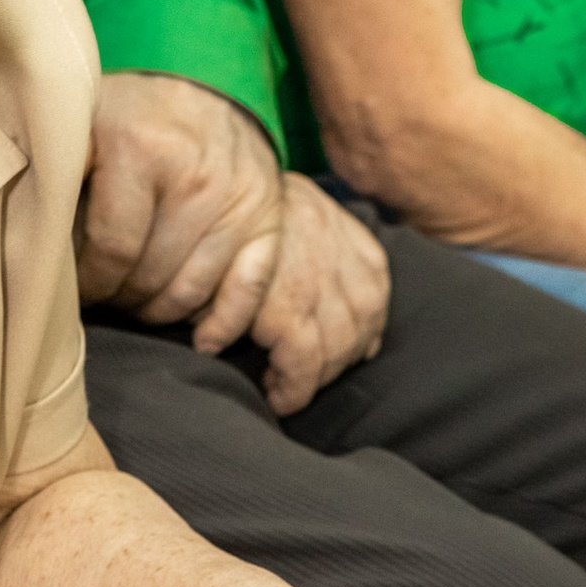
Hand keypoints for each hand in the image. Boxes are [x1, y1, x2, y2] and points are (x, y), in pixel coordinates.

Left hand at [78, 70, 284, 333]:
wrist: (206, 83)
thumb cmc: (131, 115)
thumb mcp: (83, 123)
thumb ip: (55, 172)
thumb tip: (29, 237)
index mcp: (142, 149)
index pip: (113, 251)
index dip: (90, 284)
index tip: (76, 289)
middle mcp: (197, 176)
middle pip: (151, 277)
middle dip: (120, 298)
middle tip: (105, 298)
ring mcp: (239, 200)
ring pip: (192, 292)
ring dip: (158, 313)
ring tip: (136, 305)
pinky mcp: (270, 218)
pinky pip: (248, 289)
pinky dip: (225, 324)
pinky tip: (201, 339)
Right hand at [247, 176, 392, 414]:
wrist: (210, 191)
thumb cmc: (248, 212)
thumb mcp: (302, 220)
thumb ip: (330, 261)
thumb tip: (366, 336)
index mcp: (355, 243)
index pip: (374, 305)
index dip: (357, 336)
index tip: (338, 353)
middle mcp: (345, 266)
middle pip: (358, 334)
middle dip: (334, 363)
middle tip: (304, 376)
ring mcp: (318, 290)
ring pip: (332, 355)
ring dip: (309, 379)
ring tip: (285, 388)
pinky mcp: (287, 314)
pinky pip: (301, 368)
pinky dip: (291, 389)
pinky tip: (275, 395)